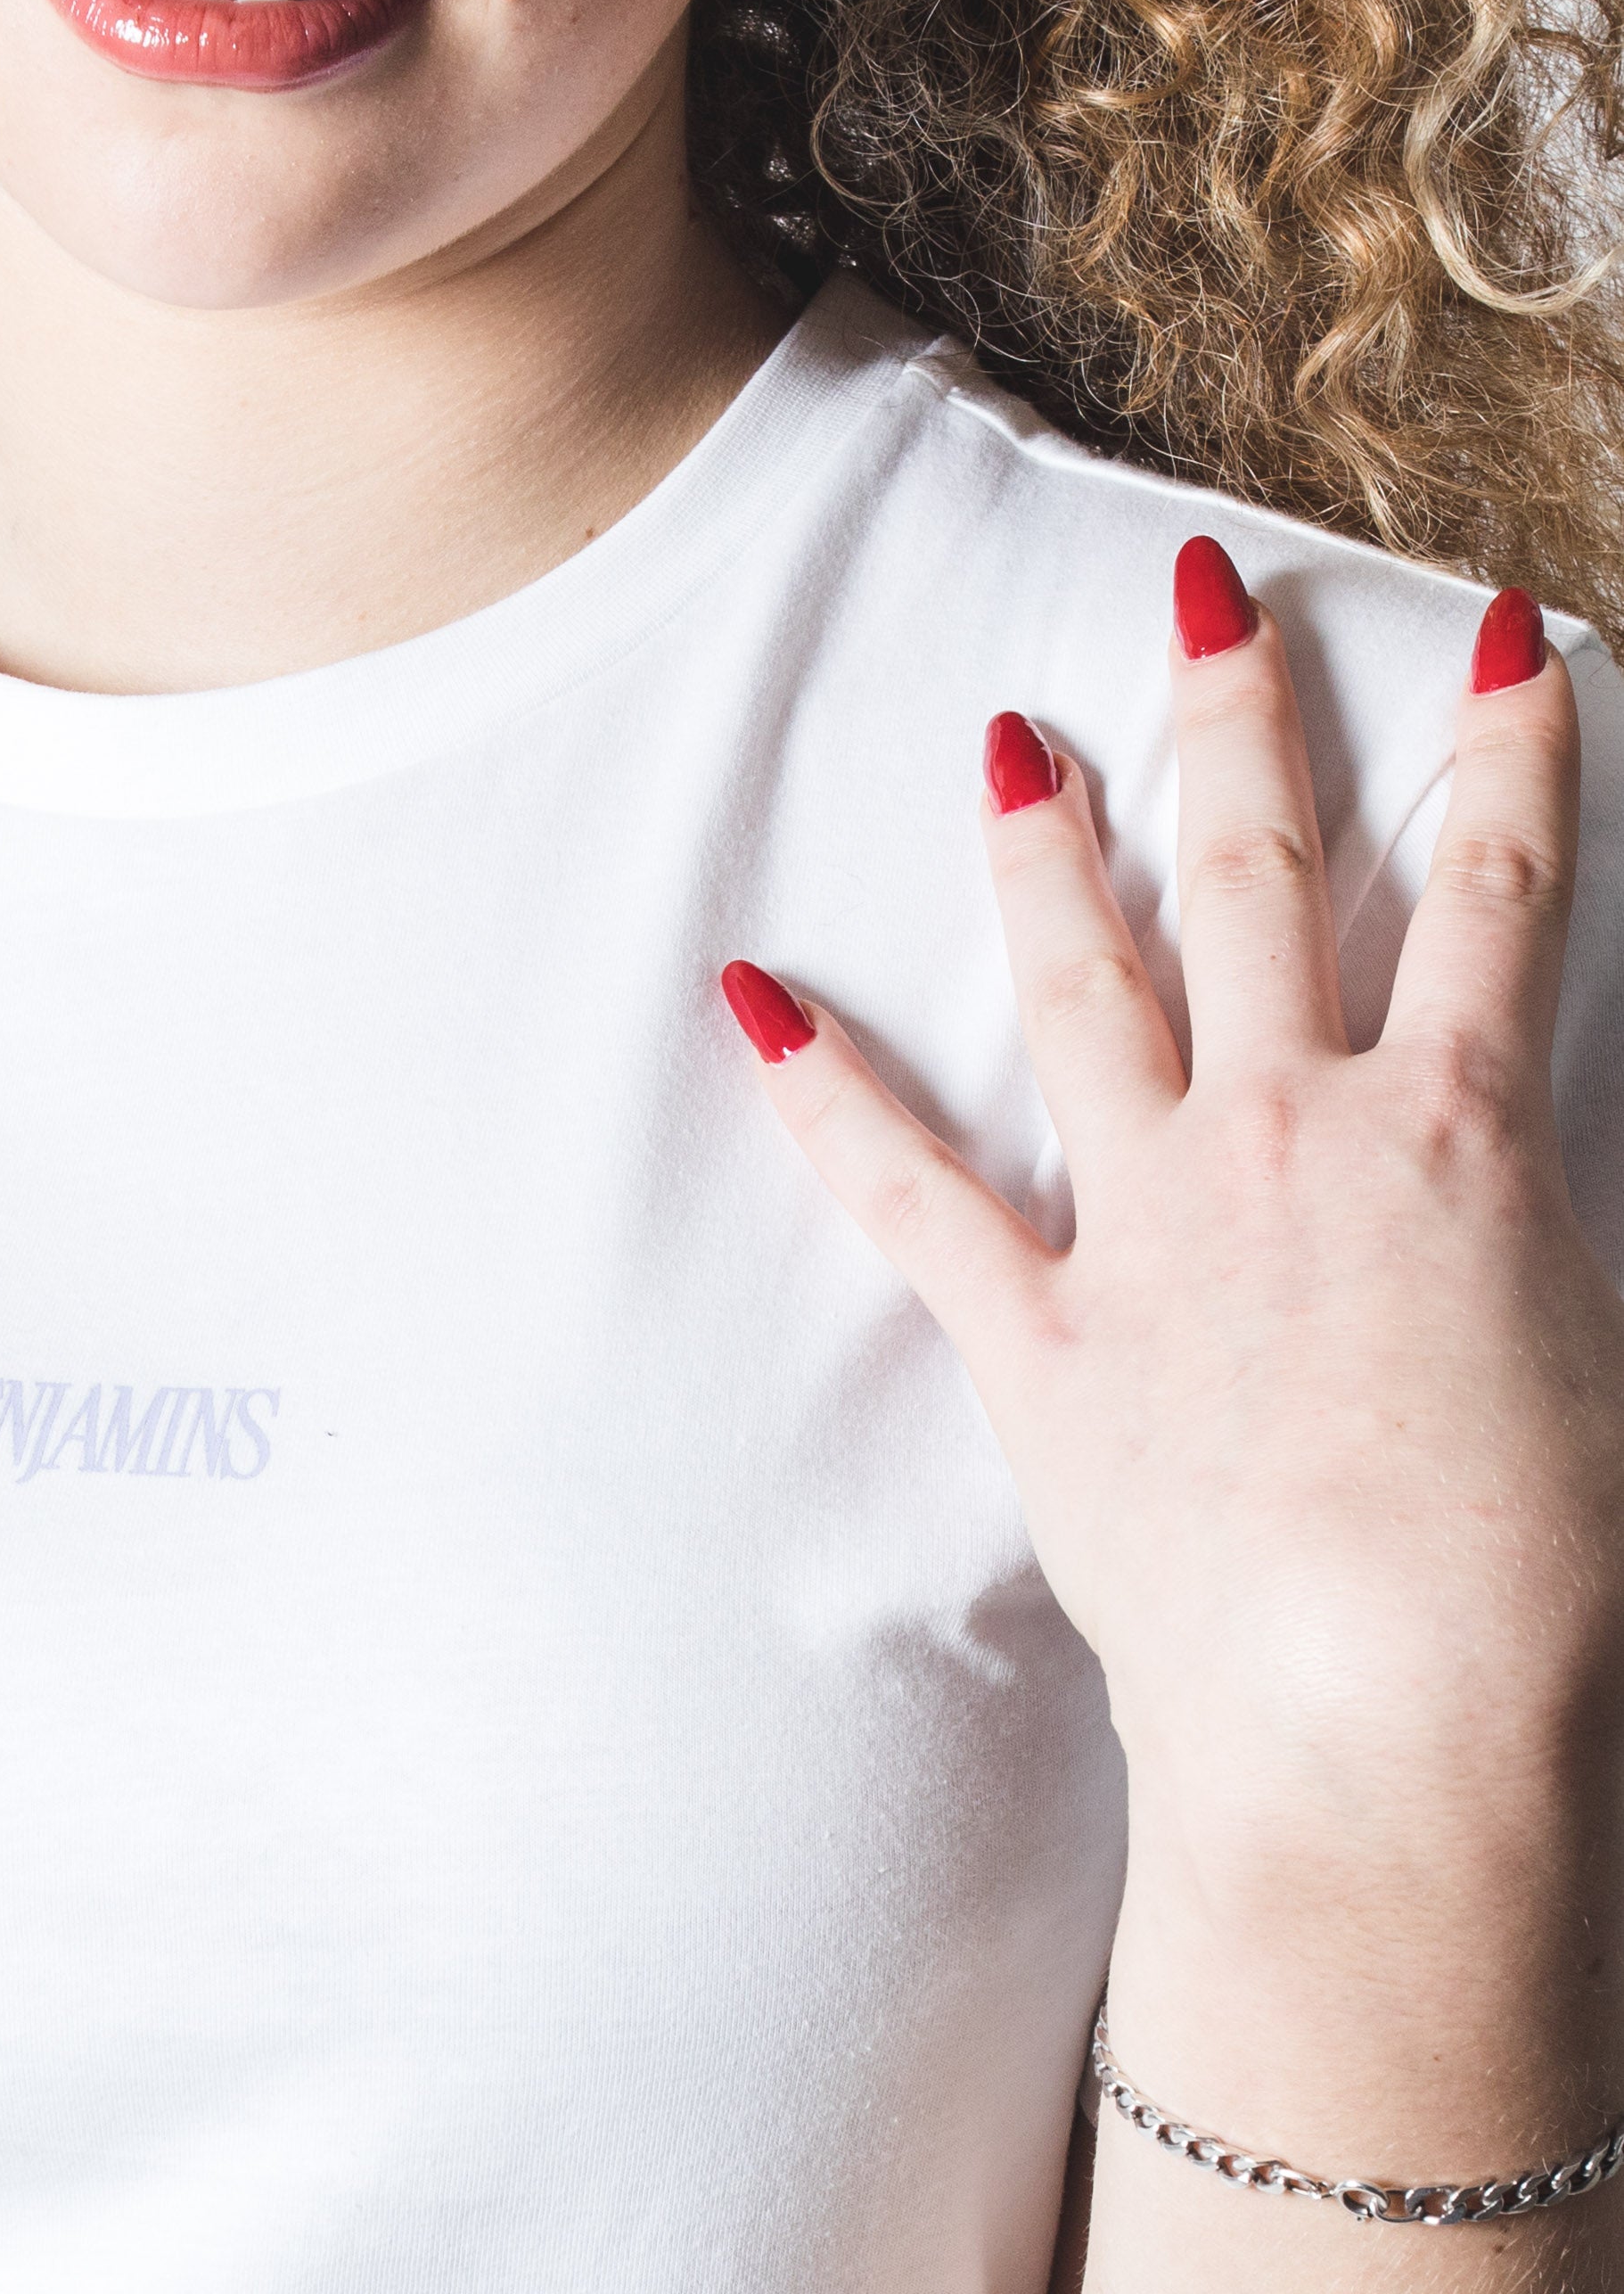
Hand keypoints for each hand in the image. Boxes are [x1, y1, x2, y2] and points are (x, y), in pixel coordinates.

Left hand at [724, 543, 1623, 1908]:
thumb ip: (1544, 1230)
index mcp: (1462, 1131)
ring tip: (1005, 746)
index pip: (1499, 889)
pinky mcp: (1040, 1333)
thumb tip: (1516, 1200)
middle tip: (1198, 598)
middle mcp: (1297, 1136)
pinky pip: (908, 1190)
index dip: (1509, 750)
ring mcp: (1155, 1224)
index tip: (1495, 638)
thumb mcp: (1593, 1349)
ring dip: (1046, 856)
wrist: (1384, 1696)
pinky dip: (824, 1095)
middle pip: (1263, 880)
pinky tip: (753, 1003)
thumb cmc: (1532, 1561)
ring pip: (1088, 992)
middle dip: (1236, 721)